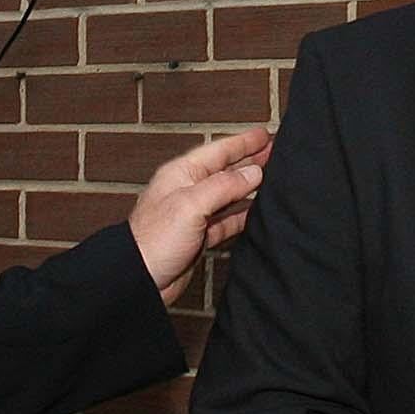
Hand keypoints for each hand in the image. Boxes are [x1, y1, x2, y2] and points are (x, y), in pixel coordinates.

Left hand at [127, 127, 270, 304]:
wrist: (139, 278)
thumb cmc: (153, 240)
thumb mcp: (190, 204)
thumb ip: (224, 186)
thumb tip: (253, 172)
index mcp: (181, 174)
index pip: (218, 151)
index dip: (242, 142)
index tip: (265, 135)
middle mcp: (187, 191)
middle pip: (224, 170)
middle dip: (249, 160)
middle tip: (275, 152)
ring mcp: (193, 214)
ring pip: (228, 195)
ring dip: (249, 187)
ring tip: (273, 179)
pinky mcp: (198, 237)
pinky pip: (225, 221)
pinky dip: (242, 216)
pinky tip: (257, 213)